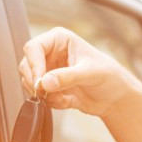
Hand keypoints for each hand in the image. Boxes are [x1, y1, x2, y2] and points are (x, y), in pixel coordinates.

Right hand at [19, 27, 141, 116]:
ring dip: (44, 94)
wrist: (115, 97)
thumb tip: (44, 82)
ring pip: (29, 82)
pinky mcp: (50, 87)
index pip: (33, 47)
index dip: (34, 65)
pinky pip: (39, 96)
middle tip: (48, 94)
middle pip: (26, 65)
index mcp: (59, 40)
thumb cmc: (108, 76)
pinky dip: (50, 102)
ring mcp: (48, 70)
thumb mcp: (90, 74)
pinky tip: (67, 102)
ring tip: (64, 98)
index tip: (40, 82)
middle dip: (36, 82)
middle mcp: (50, 53)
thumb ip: (67, 77)